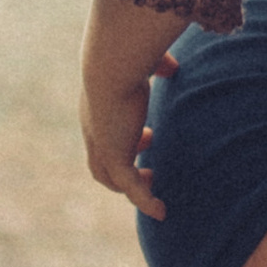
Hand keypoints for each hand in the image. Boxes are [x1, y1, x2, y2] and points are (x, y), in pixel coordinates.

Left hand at [80, 0, 186, 220]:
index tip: (149, 137)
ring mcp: (101, 145)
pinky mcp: (114, 157)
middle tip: (149, 170)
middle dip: (124, 167)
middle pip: (101, 160)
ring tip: (153, 194)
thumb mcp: (146, 60)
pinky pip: (129, 188)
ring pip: (109, 177)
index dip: (126, 138)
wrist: (110, 62)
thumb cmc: (129, 55)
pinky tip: (160, 212)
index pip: (106, 131)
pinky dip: (144, 201)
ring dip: (130, 187)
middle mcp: (94, 128)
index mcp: (98, 106)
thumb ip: (158, 65)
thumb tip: (171, 67)